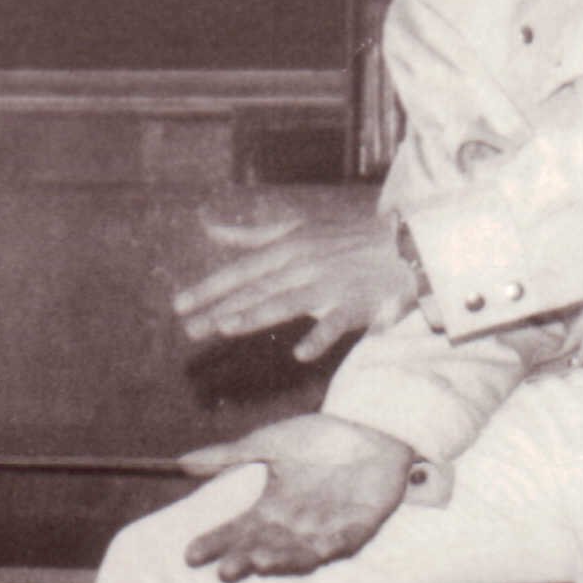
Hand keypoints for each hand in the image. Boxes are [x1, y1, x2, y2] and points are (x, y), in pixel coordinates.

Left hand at [172, 198, 418, 367]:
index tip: (178, 304)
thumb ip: (250, 235)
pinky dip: (320, 338)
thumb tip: (209, 227)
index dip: (209, 287)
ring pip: (288, 302)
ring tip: (227, 328)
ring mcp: (329, 285)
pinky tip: (300, 355)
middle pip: (257, 289)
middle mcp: (304, 264)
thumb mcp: (296, 229)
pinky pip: (335, 324)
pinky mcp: (355, 304)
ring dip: (257, 314)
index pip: (242, 270)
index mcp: (288, 247)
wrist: (404, 247)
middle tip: (189, 327)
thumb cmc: (344, 240)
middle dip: (221, 307)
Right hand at [178, 414, 417, 581]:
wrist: (369, 429)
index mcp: (271, 509)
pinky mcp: (359, 529)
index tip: (190, 554)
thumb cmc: (318, 439)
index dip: (216, 542)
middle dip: (246, 560)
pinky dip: (332, 546)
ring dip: (282, 561)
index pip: (238, 531)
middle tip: (225, 572)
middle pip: (265, 548)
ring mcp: (326, 531)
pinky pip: (344, 542)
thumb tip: (182, 463)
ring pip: (300, 553)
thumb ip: (230, 455)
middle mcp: (295, 527)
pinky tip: (319, 549)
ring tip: (260, 564)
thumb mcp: (268, 443)